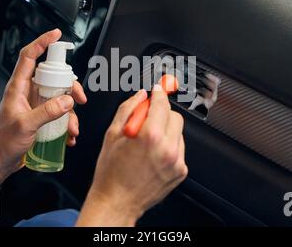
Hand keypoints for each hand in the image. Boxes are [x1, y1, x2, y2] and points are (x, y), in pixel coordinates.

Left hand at [0, 29, 86, 182]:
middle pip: (54, 77)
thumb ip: (47, 112)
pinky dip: (68, 124)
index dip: (42, 43)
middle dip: (70, 87)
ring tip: (72, 129)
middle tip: (79, 98)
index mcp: (19, 88)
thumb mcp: (25, 126)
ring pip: (61, 97)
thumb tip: (67, 100)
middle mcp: (28, 93)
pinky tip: (68, 137)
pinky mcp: (42, 117)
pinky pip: (60, 113)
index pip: (29, 57)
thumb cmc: (3, 143)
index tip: (56, 35)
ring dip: (71, 112)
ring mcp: (36, 105)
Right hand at [77, 86, 187, 225]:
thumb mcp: (112, 135)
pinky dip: (169, 146)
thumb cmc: (111, 173)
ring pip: (179, 132)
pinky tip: (153, 154)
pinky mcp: (180, 171)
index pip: (162, 104)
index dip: (159, 94)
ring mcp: (176, 162)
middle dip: (162, 113)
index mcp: (150, 137)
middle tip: (148, 119)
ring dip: (166, 130)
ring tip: (148, 142)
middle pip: (175, 116)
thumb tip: (140, 96)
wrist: (117, 201)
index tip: (158, 90)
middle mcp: (167, 149)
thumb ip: (128, 109)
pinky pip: (179, 149)